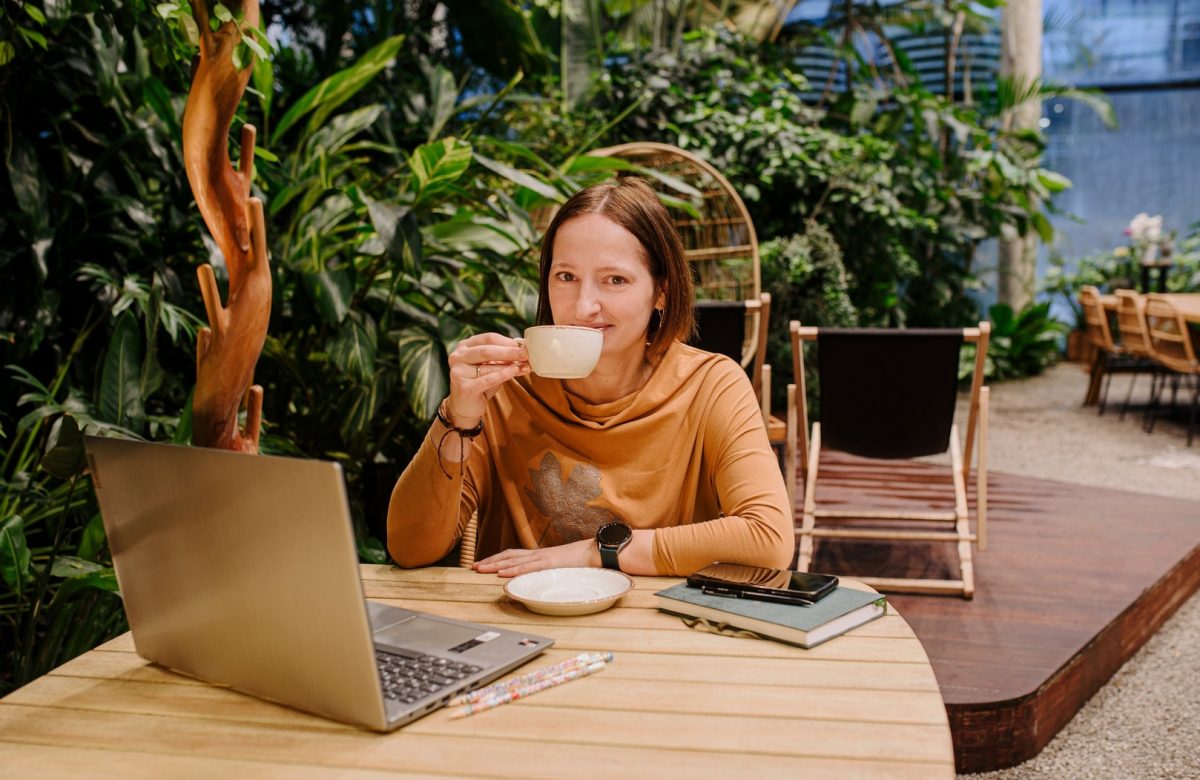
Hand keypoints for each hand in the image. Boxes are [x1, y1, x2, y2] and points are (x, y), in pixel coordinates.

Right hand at [447, 332, 529, 424]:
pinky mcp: (463, 388)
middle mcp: (457, 357)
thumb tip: (524, 352)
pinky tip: (514, 371)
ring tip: (525, 366)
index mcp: (464, 346)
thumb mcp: (491, 367)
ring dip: (509, 366)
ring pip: (488, 366)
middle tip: (525, 354)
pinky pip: (487, 380)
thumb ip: (503, 359)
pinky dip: (503, 375)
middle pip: (487, 351)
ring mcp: (458, 372)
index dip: (506, 342)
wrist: (465, 406)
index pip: (488, 338)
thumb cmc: (480, 383)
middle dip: (509, 352)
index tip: (523, 346)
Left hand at [473, 539, 599, 576]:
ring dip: (495, 564)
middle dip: (490, 561)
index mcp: (541, 555)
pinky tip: (501, 573)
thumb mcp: (563, 568)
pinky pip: (527, 567)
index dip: (498, 558)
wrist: (597, 553)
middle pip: (508, 556)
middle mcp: (538, 554)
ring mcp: (543, 557)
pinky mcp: (549, 563)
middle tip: (473, 566)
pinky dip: (513, 570)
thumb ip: (552, 571)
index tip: (484, 563)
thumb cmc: (583, 561)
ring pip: (513, 560)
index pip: (514, 555)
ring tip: (480, 569)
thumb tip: (544, 579)